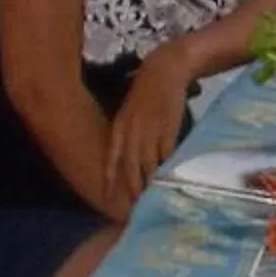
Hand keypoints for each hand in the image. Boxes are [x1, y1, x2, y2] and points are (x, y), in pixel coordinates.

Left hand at [103, 43, 192, 208]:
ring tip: (152, 197)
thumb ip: (128, 132)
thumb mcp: (130, 110)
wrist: (164, 70)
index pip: (112, 157)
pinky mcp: (168, 128)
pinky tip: (168, 179)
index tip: (107, 197)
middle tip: (135, 205)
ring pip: (147, 164)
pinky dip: (166, 168)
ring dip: (149, 182)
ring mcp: (150, 130)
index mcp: (120, 126)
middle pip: (130, 166)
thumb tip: (129, 154)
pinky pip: (165, 154)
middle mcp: (132, 131)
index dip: (109, 178)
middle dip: (132, 187)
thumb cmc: (147, 90)